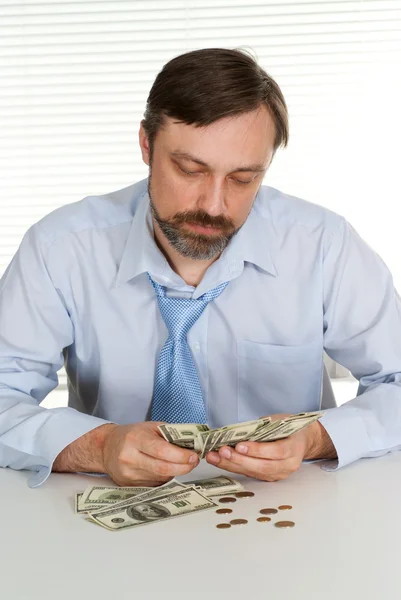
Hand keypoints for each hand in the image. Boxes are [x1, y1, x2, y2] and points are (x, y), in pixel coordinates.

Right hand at [102, 422, 198, 485]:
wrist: (107, 447)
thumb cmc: (132, 434)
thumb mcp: (150, 427)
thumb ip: (170, 434)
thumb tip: (193, 444)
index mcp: (135, 439)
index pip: (162, 451)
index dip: (181, 455)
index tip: (194, 455)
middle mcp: (129, 458)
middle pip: (163, 468)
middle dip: (183, 467)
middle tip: (193, 462)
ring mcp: (128, 474)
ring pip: (161, 478)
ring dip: (176, 472)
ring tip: (182, 463)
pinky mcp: (129, 485)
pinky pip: (154, 484)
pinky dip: (165, 477)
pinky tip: (166, 469)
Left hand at [205, 413, 334, 481]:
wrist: (302, 440)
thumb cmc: (289, 427)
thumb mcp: (279, 421)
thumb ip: (263, 428)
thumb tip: (239, 432)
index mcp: (294, 448)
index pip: (276, 452)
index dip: (257, 450)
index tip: (239, 445)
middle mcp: (288, 465)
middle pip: (262, 466)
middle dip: (239, 460)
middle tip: (222, 451)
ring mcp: (279, 474)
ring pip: (254, 473)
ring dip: (232, 465)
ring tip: (215, 457)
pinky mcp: (269, 478)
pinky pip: (251, 474)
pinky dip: (234, 467)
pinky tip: (220, 460)